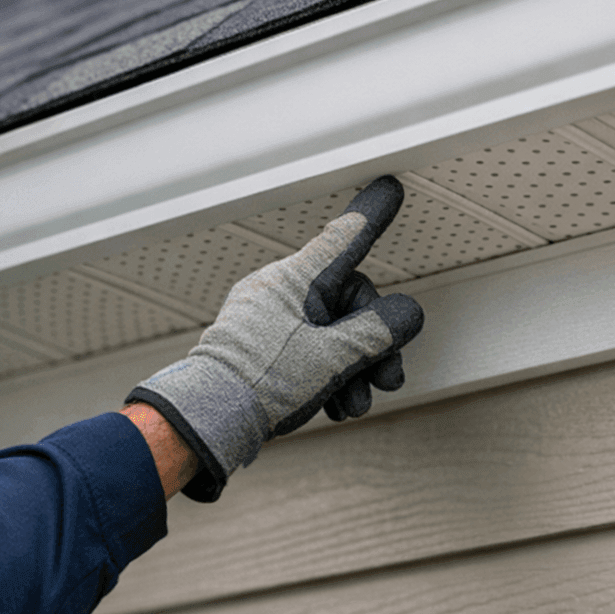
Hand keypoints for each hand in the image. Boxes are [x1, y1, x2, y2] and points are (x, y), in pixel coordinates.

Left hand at [127, 176, 424, 500]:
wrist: (207, 423)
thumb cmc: (258, 384)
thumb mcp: (332, 359)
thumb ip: (376, 332)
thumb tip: (407, 312)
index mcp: (295, 280)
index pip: (345, 238)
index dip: (372, 214)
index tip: (389, 190)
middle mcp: (280, 291)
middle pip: (348, 301)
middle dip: (374, 343)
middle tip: (388, 379)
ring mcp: (269, 319)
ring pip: (331, 331)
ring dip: (353, 369)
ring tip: (353, 405)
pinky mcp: (262, 347)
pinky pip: (308, 349)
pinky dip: (328, 375)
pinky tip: (333, 406)